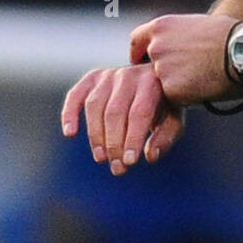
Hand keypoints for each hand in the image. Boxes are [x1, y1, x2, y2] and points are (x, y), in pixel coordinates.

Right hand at [61, 63, 185, 173]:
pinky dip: (69, 113)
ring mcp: (109, 75)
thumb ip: (165, 137)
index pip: (139, 113)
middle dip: (114, 143)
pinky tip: (70, 134)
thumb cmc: (165, 103)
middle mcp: (129, 75)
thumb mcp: (173, 118)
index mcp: (152, 83)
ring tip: (101, 158)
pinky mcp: (92, 78)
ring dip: (95, 135)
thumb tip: (150, 156)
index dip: (132, 139)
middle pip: (115, 112)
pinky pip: (76, 95)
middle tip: (117, 168)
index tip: (129, 162)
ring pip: (95, 106)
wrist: (156, 74)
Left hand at [129, 13, 237, 105]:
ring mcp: (162, 70)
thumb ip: (177, 36)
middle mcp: (156, 47)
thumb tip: (175, 47)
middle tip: (185, 75)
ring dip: (176, 86)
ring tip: (203, 78)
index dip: (141, 54)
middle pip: (148, 66)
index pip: (137, 41)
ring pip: (162, 84)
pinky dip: (187, 98)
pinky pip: (175, 99)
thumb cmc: (231, 36)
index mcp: (161, 27)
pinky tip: (206, 88)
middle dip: (162, 73)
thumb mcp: (196, 25)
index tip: (144, 62)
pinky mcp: (172, 91)